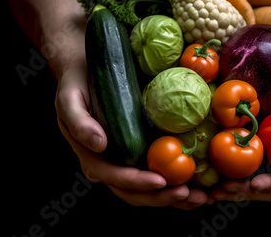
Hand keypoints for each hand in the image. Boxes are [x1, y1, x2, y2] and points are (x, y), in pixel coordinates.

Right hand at [54, 61, 208, 208]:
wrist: (85, 73)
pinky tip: (198, 185)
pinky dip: (176, 183)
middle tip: (189, 194)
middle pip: (135, 192)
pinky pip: (157, 173)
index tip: (160, 182)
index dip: (137, 183)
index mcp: (92, 157)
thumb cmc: (77, 85)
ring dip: (173, 197)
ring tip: (200, 197)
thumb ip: (80, 123)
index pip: (115, 178)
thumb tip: (99, 145)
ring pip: (148, 190)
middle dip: (162, 197)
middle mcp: (110, 164)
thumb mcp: (69, 100)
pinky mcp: (140, 152)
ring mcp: (126, 161)